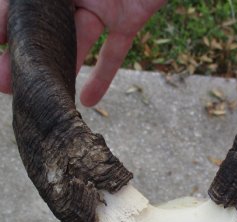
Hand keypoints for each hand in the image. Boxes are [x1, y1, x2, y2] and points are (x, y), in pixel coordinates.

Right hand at [0, 0, 165, 105]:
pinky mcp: (128, 20)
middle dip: (27, 55)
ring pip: (77, 43)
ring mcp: (102, 6)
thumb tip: (7, 7)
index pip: (23, 3)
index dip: (5, 22)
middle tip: (7, 83)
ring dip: (61, 69)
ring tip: (44, 95)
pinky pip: (114, 50)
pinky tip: (88, 100)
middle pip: (46, 27)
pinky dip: (103, 76)